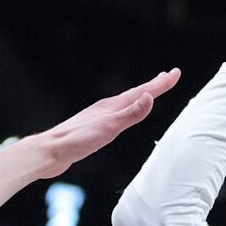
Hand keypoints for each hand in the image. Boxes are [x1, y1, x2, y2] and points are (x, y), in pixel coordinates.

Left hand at [33, 69, 181, 177]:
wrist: (49, 152)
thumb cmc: (76, 141)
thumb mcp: (108, 128)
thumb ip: (130, 114)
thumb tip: (149, 97)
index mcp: (111, 106)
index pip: (142, 92)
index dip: (160, 84)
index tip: (175, 73)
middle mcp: (106, 109)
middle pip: (134, 94)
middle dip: (152, 86)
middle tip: (167, 77)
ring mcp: (98, 118)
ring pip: (124, 104)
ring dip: (139, 98)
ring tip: (148, 94)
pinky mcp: (91, 129)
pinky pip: (116, 116)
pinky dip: (125, 112)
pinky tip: (121, 117)